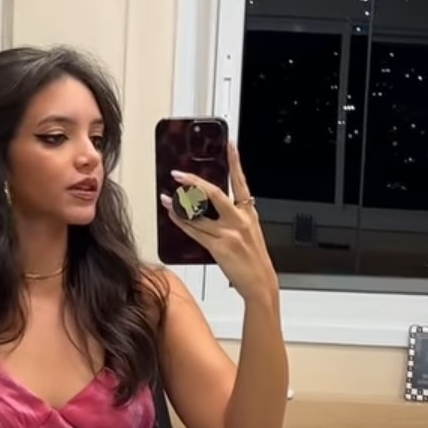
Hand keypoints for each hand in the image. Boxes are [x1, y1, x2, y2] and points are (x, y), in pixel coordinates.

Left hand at [160, 143, 278, 302]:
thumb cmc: (254, 259)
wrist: (260, 282)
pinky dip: (182, 222)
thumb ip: (233, 217)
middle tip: (178, 174)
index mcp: (249, 213)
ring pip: (200, 214)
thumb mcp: (249, 231)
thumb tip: (211, 206)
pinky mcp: (219, 247)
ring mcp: (229, 233)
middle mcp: (240, 220)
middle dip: (194, 182)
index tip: (230, 145)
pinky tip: (173, 216)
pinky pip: (195, 232)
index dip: (236, 162)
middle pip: (215, 194)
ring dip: (180, 205)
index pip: (242, 182)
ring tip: (166, 198)